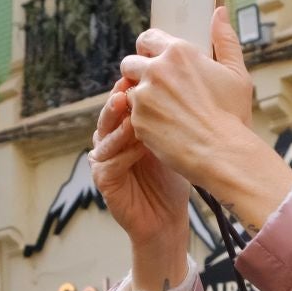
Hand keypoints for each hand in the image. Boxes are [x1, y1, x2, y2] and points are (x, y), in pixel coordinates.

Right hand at [90, 79, 191, 285]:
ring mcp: (103, 161)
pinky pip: (110, 162)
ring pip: (106, 135)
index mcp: (124, 128)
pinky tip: (138, 144)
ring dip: (118, 121)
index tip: (145, 72)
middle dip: (119, 99)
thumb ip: (172, 114)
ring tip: (128, 107)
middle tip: (128, 85)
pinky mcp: (104, 181)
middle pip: (109, 114)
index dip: (131, 87)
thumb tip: (187, 78)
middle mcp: (109, 141)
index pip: (123, 101)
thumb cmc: (174, 177)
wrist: (168, 218)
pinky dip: (124, 151)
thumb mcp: (174, 138)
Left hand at [118, 10, 263, 191]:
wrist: (222, 152)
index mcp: (179, 52)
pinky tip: (162, 129)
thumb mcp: (236, 72)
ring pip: (130, 90)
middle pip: (130, 63)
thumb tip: (220, 12)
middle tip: (157, 90)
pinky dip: (142, 121)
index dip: (149, 50)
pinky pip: (131, 115)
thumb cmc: (232, 115)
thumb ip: (225, 39)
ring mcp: (144, 95)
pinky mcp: (137, 120)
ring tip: (163, 113)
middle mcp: (157, 69)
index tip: (155, 61)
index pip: (147, 38)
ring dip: (140, 99)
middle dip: (138, 73)